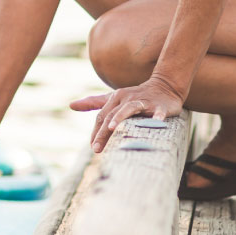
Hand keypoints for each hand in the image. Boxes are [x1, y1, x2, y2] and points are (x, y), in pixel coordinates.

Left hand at [70, 76, 184, 152]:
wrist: (164, 86)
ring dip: (121, 117)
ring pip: (130, 108)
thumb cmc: (135, 95)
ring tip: (112, 128)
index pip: (102, 116)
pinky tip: (156, 122)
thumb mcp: (113, 98)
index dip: (96, 132)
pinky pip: (158, 111)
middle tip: (96, 149)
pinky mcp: (160, 105)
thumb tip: (71, 105)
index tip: (93, 147)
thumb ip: (93, 102)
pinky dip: (157, 116)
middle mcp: (127, 98)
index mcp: (116, 98)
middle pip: (111, 115)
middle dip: (103, 132)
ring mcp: (143, 101)